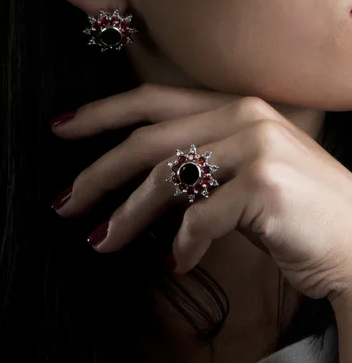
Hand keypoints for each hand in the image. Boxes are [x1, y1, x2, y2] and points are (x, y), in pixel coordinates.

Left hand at [51, 84, 351, 304]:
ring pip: (167, 178)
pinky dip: (183, 245)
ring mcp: (256, 146)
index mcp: (236, 105)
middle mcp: (245, 115)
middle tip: (65, 201)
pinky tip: (180, 262)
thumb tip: (141, 183)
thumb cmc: (298, 209)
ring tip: (102, 241)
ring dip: (128, 216)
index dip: (103, 113)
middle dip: (99, 173)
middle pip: (150, 140)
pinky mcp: (264, 185)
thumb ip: (200, 161)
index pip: (154, 100)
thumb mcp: (246, 170)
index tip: (63, 128)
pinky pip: (200, 219)